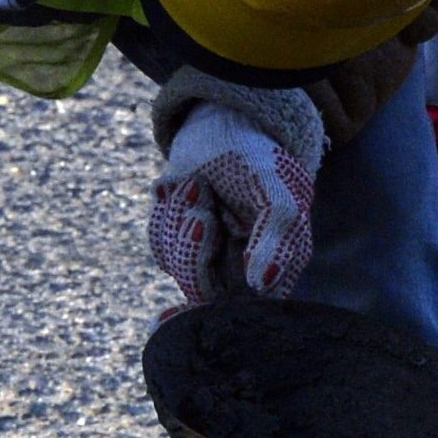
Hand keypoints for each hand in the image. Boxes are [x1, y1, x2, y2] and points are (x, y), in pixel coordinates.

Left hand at [148, 75, 323, 304]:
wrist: (224, 125)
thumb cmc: (260, 159)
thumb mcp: (277, 192)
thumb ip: (277, 239)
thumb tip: (263, 284)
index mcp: (274, 266)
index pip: (251, 309)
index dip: (224, 312)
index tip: (205, 282)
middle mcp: (238, 270)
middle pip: (202, 292)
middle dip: (195, 249)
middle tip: (202, 214)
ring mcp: (205, 257)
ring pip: (177, 264)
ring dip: (181, 219)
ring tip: (198, 186)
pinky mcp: (177, 241)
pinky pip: (160, 241)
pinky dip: (168, 210)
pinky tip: (184, 185)